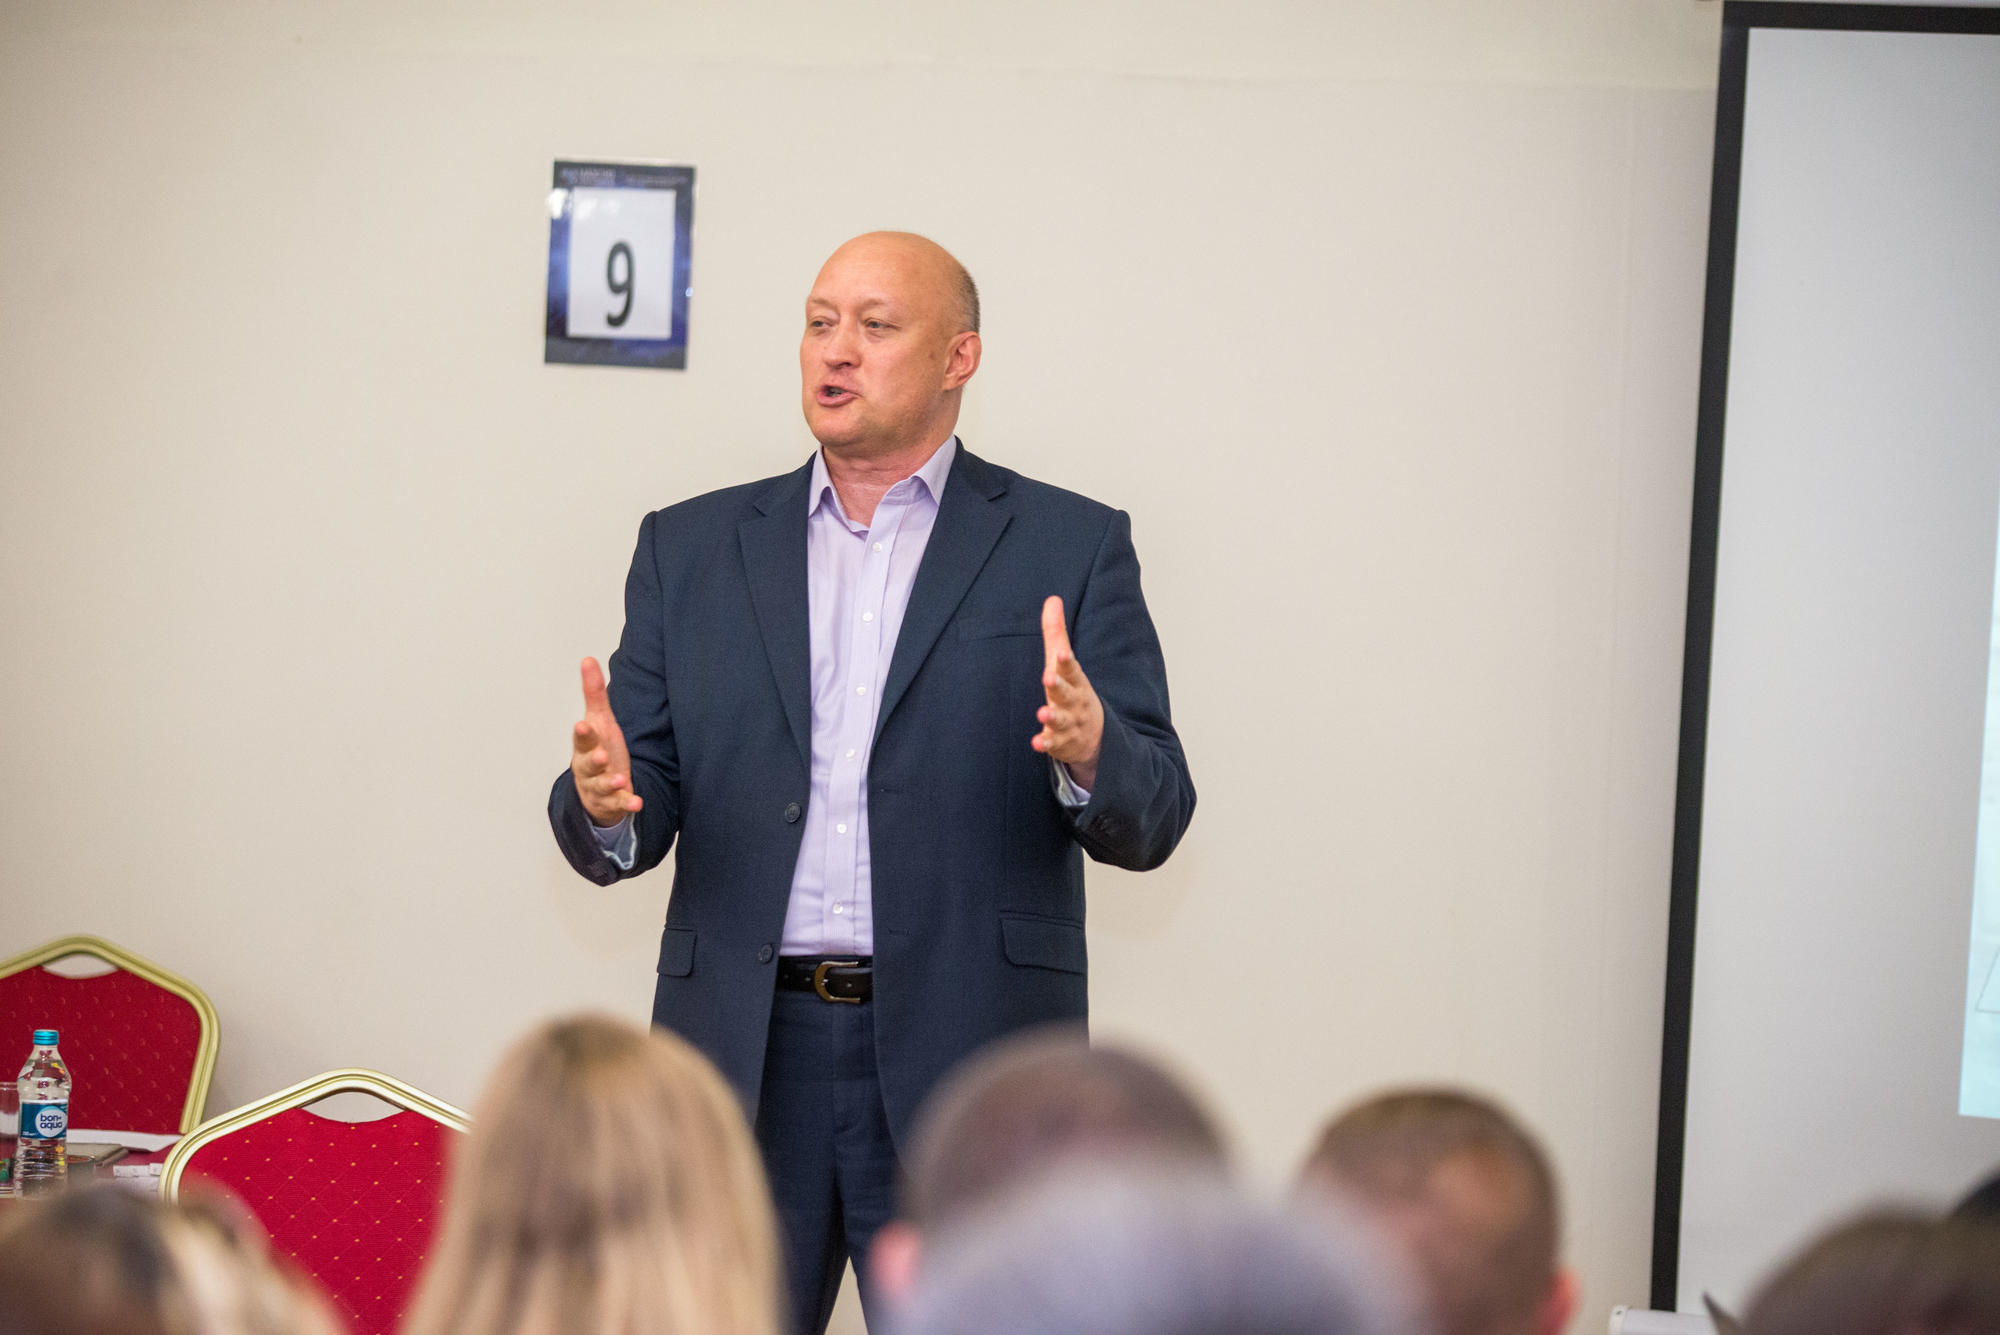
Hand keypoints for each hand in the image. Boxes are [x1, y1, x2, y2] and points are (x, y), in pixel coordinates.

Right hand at [571, 657, 642, 827]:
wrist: (598, 787)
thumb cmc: (599, 748)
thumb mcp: (599, 720)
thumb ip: (594, 692)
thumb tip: (588, 659)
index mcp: (586, 746)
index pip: (582, 738)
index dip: (583, 733)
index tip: (583, 724)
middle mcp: (589, 767)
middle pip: (588, 764)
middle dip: (594, 760)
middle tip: (602, 756)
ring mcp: (599, 786)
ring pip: (601, 786)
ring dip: (610, 783)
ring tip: (620, 779)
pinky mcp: (612, 802)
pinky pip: (618, 804)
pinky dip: (626, 804)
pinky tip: (637, 803)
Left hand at [1031, 595, 1102, 789]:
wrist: (1095, 735)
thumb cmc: (1074, 691)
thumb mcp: (1065, 664)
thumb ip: (1056, 634)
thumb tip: (1052, 599)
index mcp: (1076, 681)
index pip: (1072, 670)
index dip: (1067, 662)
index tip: (1062, 653)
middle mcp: (1075, 702)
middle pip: (1067, 693)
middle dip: (1059, 686)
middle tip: (1048, 678)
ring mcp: (1069, 724)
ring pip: (1062, 721)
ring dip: (1052, 718)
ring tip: (1042, 714)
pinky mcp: (1060, 742)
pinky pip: (1054, 744)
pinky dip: (1046, 744)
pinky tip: (1036, 743)